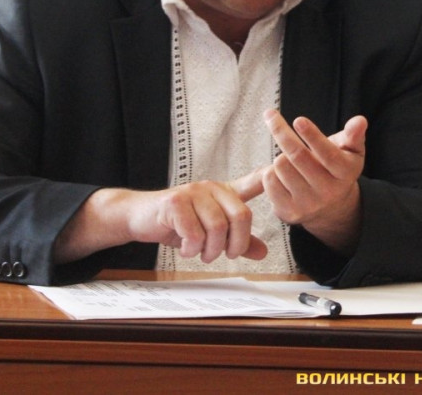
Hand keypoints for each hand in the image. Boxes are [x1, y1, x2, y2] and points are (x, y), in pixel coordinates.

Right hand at [126, 171, 266, 262]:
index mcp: (223, 193)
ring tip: (200, 252)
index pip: (251, 182)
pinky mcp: (174, 203)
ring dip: (210, 251)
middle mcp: (211, 188)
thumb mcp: (209, 234)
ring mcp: (192, 193)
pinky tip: (185, 248)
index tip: (281, 166)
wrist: (140, 217)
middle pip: (241, 216)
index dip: (267, 176)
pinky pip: (194, 233)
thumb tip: (263, 252)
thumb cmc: (177, 223)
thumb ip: (236, 241)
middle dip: (234, 245)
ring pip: (217, 228)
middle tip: (224, 255)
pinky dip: (191, 249)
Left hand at [261, 110, 366, 254]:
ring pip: (280, 166)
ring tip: (288, 159)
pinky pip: (269, 181)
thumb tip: (360, 121)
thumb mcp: (350, 151)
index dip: (312, 136)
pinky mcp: (289, 211)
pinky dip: (270, 172)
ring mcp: (308, 204)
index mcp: (345, 173)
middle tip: (271, 115)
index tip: (299, 120)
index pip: (328, 154)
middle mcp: (328, 191)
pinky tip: (280, 174)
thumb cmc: (336, 169)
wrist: (331, 208)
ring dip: (279, 155)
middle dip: (281, 132)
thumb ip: (354, 135)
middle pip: (297, 156)